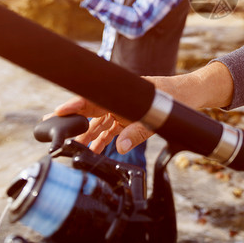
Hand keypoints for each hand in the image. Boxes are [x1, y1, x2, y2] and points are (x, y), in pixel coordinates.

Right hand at [50, 61, 234, 154]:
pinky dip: (101, 140)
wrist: (191, 95)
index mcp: (122, 92)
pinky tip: (92, 150)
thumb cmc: (176, 97)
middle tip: (52, 129)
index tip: (58, 113)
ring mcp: (123, 110)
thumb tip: (120, 147)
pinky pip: (111, 130)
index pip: (93, 98)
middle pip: (90, 111)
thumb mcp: (159, 115)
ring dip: (86, 136)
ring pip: (98, 124)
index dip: (74, 106)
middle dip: (71, 121)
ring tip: (71, 148)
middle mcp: (119, 100)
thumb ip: (139, 132)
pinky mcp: (129, 119)